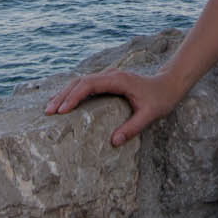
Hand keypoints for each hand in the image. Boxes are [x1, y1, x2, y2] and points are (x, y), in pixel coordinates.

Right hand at [44, 68, 184, 146]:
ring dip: (65, 93)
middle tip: (48, 112)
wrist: (169, 84)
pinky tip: (64, 103)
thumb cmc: (161, 98)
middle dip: (63, 95)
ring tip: (50, 108)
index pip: (89, 84)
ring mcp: (108, 77)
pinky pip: (85, 85)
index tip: (63, 110)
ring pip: (80, 81)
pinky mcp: (107, 81)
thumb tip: (114, 142)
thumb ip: (132, 128)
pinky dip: (72, 92)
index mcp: (118, 80)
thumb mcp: (150, 115)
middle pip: (80, 81)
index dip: (74, 96)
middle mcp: (110, 75)